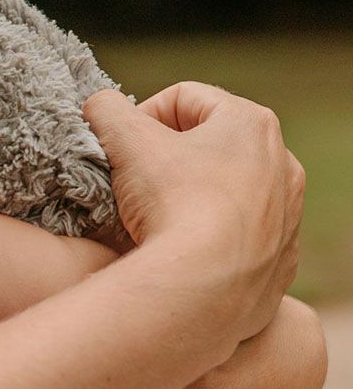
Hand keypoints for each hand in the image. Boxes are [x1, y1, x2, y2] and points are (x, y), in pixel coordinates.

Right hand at [83, 82, 303, 339]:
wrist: (205, 289)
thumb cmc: (172, 202)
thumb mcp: (124, 138)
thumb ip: (106, 107)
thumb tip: (101, 108)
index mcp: (251, 123)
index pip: (182, 98)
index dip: (141, 116)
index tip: (123, 147)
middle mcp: (282, 164)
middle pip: (206, 143)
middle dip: (166, 156)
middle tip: (135, 180)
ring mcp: (287, 215)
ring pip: (223, 188)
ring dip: (187, 194)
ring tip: (156, 217)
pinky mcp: (280, 260)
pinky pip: (236, 235)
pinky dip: (208, 235)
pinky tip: (181, 249)